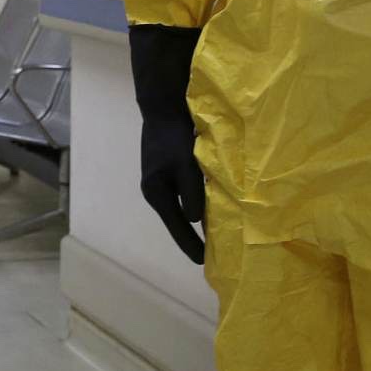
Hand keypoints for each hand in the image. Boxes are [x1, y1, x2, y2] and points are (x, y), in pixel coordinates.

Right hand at [138, 116, 208, 265]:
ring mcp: (161, 181)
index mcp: (156, 194)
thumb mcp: (185, 165)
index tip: (204, 262)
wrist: (163, 107)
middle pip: (176, 221)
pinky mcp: (168, 171)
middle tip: (213, 253)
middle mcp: (156, 191)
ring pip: (181, 207)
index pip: (177, 227)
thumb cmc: (173, 136)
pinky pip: (183, 194)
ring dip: (196, 219)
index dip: (190, 245)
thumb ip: (192, 193)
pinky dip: (195, 203)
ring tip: (214, 233)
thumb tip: (197, 220)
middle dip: (193, 237)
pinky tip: (210, 205)